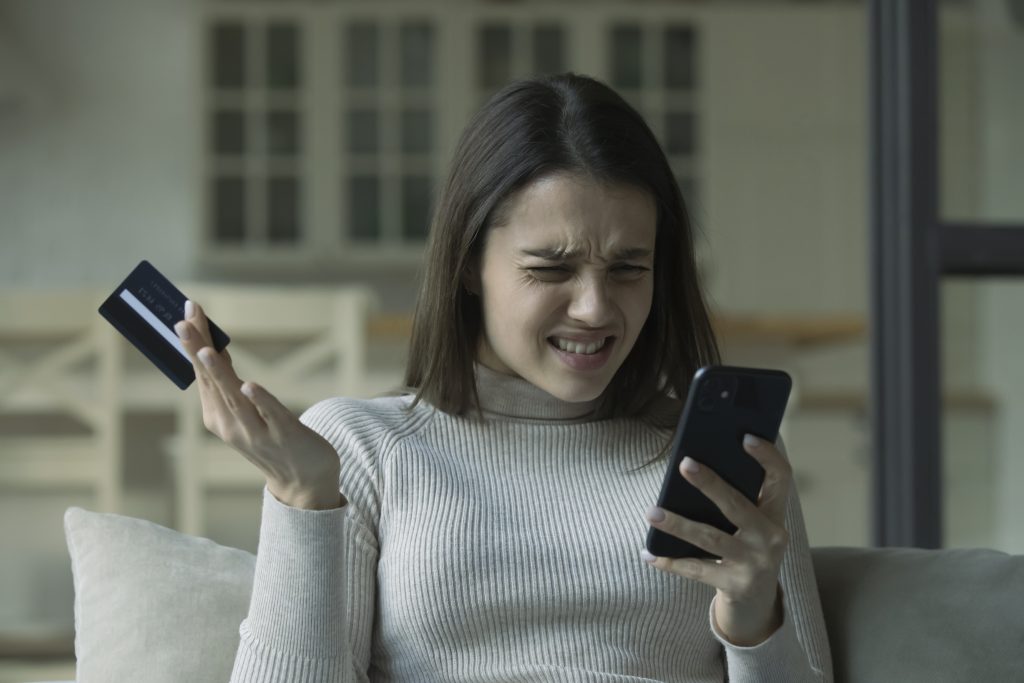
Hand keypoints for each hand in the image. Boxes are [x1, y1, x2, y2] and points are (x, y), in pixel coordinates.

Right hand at [174, 300, 343, 509]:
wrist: (304, 482)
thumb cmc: (274, 440)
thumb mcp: (246, 410)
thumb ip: (229, 383)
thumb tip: (213, 348)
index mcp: (217, 417)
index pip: (202, 374)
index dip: (194, 344)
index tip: (188, 311)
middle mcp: (232, 425)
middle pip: (212, 382)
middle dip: (196, 351)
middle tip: (182, 321)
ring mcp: (257, 433)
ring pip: (234, 399)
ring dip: (219, 374)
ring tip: (205, 350)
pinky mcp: (285, 436)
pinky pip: (270, 416)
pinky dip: (259, 401)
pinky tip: (249, 385)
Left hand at [642, 435, 790, 645]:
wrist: (756, 601)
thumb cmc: (746, 547)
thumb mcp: (752, 524)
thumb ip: (735, 498)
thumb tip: (695, 465)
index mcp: (775, 514)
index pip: (781, 479)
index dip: (767, 456)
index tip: (745, 437)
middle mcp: (771, 538)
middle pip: (738, 505)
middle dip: (710, 484)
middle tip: (684, 464)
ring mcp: (754, 563)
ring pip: (711, 539)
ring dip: (678, 524)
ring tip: (651, 512)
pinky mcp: (735, 585)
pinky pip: (695, 569)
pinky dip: (669, 561)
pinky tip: (648, 552)